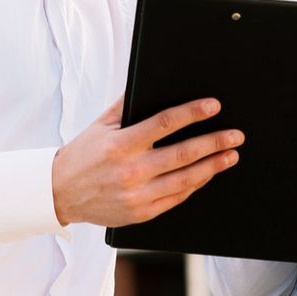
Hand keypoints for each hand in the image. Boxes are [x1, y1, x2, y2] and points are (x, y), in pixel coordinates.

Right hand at [53, 96, 242, 226]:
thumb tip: (146, 82)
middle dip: (214, 142)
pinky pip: (176, 198)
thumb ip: (125, 105)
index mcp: (120, 144)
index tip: (212, 106)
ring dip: (212, 166)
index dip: (191, 113)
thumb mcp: (100, 126)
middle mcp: (131, 170)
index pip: (164, 124)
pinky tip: (208, 174)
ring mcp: (137, 195)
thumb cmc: (83, 155)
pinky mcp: (141, 213)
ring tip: (231, 155)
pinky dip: (195, 185)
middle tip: (235, 135)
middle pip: (182, 153)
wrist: (60, 193)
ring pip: (185, 179)